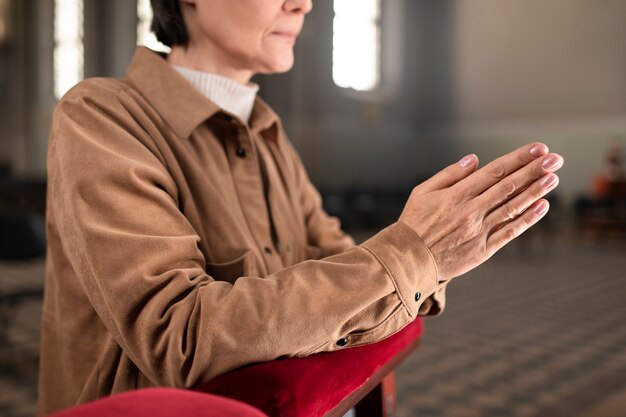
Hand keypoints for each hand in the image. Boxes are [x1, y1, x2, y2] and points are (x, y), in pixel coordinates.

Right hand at [399, 143, 562, 280]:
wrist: (407, 260)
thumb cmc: (413, 224)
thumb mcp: (422, 192)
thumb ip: (449, 174)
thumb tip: (474, 159)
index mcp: (456, 195)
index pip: (494, 172)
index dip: (518, 159)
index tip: (537, 149)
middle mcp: (470, 211)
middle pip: (508, 187)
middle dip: (534, 171)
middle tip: (555, 159)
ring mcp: (478, 231)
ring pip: (512, 208)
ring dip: (535, 192)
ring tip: (553, 178)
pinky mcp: (482, 250)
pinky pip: (509, 232)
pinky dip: (527, 220)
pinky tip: (542, 207)